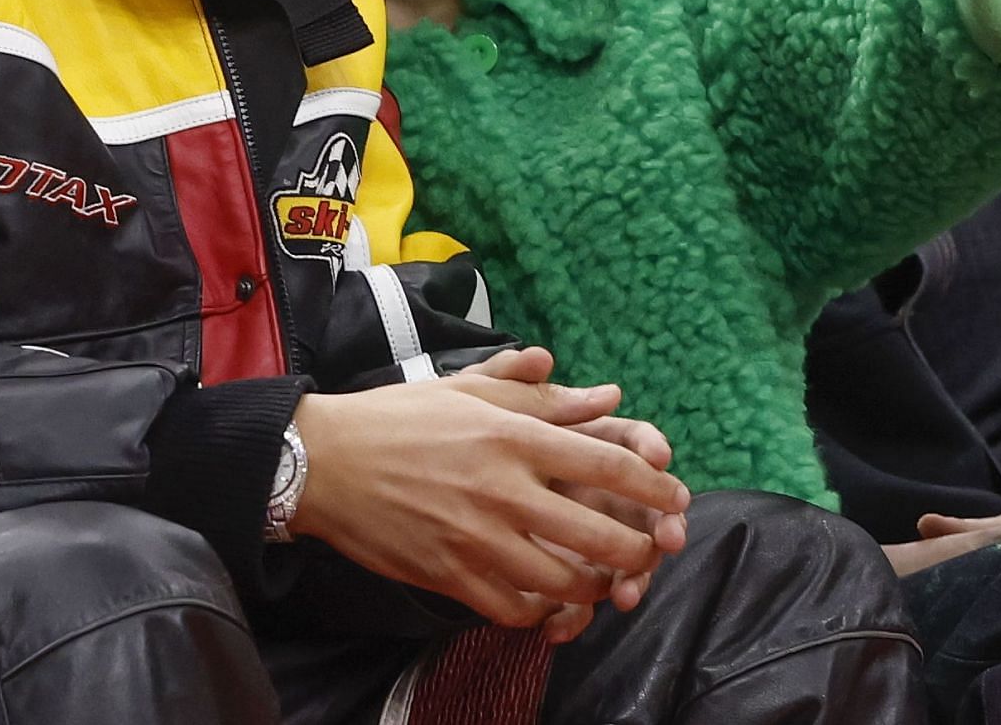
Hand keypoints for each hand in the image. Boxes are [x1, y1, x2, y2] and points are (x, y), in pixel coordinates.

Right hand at [291, 366, 690, 640]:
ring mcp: (477, 537)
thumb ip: (535, 390)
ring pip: (565, 581)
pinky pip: (517, 608)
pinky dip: (543, 611)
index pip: (607, 465)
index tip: (675, 497)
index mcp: (511, 436)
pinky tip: (547, 600)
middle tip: (649, 550)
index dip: (655, 487)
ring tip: (604, 579)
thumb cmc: (397, 419)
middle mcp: (503, 488)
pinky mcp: (451, 575)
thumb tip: (599, 388)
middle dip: (639, 548)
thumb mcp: (466, 389)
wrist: (324, 462)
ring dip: (596, 585)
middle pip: (600, 534)